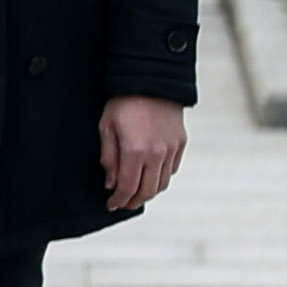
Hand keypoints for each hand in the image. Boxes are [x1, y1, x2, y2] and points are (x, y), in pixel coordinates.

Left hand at [103, 93, 189, 213]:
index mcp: (135, 151)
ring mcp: (171, 149)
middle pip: (148, 191)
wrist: (151, 81)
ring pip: (162, 183)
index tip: (111, 205)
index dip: (119, 200)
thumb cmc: (123, 102)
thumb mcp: (106, 127)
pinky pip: (172, 169)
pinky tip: (150, 177)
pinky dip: (161, 178)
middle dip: (134, 201)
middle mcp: (156, 154)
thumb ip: (109, 158)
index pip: (128, 187)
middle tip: (123, 204)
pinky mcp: (181, 143)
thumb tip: (111, 183)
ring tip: (136, 194)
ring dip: (149, 193)